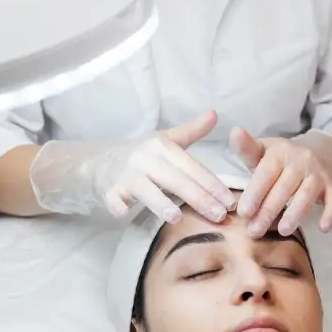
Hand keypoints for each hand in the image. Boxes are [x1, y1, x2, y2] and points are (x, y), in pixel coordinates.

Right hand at [30, 110, 237, 223]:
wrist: (101, 162)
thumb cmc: (143, 155)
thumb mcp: (167, 140)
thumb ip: (192, 131)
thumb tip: (215, 113)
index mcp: (162, 147)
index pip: (192, 167)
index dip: (212, 184)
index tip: (230, 201)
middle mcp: (145, 158)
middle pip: (175, 180)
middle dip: (199, 198)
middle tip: (219, 216)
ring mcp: (126, 175)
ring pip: (146, 190)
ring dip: (160, 203)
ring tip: (176, 218)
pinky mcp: (109, 190)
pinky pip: (113, 198)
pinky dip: (117, 204)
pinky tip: (123, 213)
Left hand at [229, 127, 331, 236]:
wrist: (319, 152)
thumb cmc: (280, 159)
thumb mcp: (262, 151)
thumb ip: (247, 148)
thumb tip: (234, 132)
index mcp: (279, 152)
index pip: (265, 174)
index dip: (254, 193)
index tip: (243, 212)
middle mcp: (300, 160)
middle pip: (284, 188)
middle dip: (268, 211)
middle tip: (254, 231)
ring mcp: (318, 173)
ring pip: (307, 195)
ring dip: (295, 214)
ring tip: (282, 232)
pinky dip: (331, 214)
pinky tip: (323, 228)